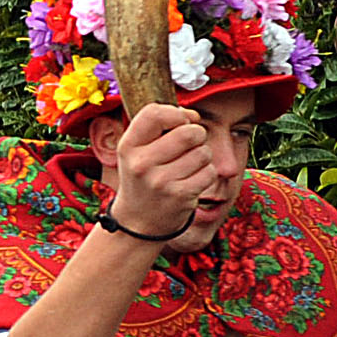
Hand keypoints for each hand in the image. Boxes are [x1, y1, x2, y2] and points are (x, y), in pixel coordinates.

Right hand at [104, 101, 217, 236]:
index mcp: (128, 146)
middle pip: (188, 132)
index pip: (154, 113)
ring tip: (187, 167)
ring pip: (203, 152)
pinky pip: (209, 172)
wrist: (139, 222)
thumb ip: (160, 127)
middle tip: (189, 146)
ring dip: (202, 156)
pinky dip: (206, 174)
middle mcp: (141, 164)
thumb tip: (193, 116)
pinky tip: (191, 181)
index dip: (176, 114)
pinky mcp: (181, 196)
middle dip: (197, 135)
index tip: (181, 122)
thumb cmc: (144, 178)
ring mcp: (161, 181)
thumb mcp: (137, 151)